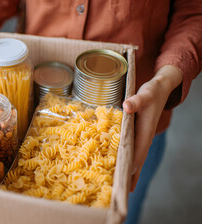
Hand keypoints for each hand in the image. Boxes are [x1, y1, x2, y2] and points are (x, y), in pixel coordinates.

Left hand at [123, 65, 181, 191]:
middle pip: (137, 161)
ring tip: (122, 187)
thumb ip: (136, 100)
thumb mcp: (145, 94)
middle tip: (122, 192)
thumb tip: (127, 106)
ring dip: (130, 171)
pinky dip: (128, 161)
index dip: (131, 166)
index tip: (124, 181)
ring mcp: (142, 138)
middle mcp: (145, 138)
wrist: (160, 90)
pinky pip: (133, 151)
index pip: (138, 153)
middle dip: (130, 175)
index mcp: (145, 131)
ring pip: (136, 158)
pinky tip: (121, 168)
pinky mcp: (139, 135)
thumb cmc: (151, 92)